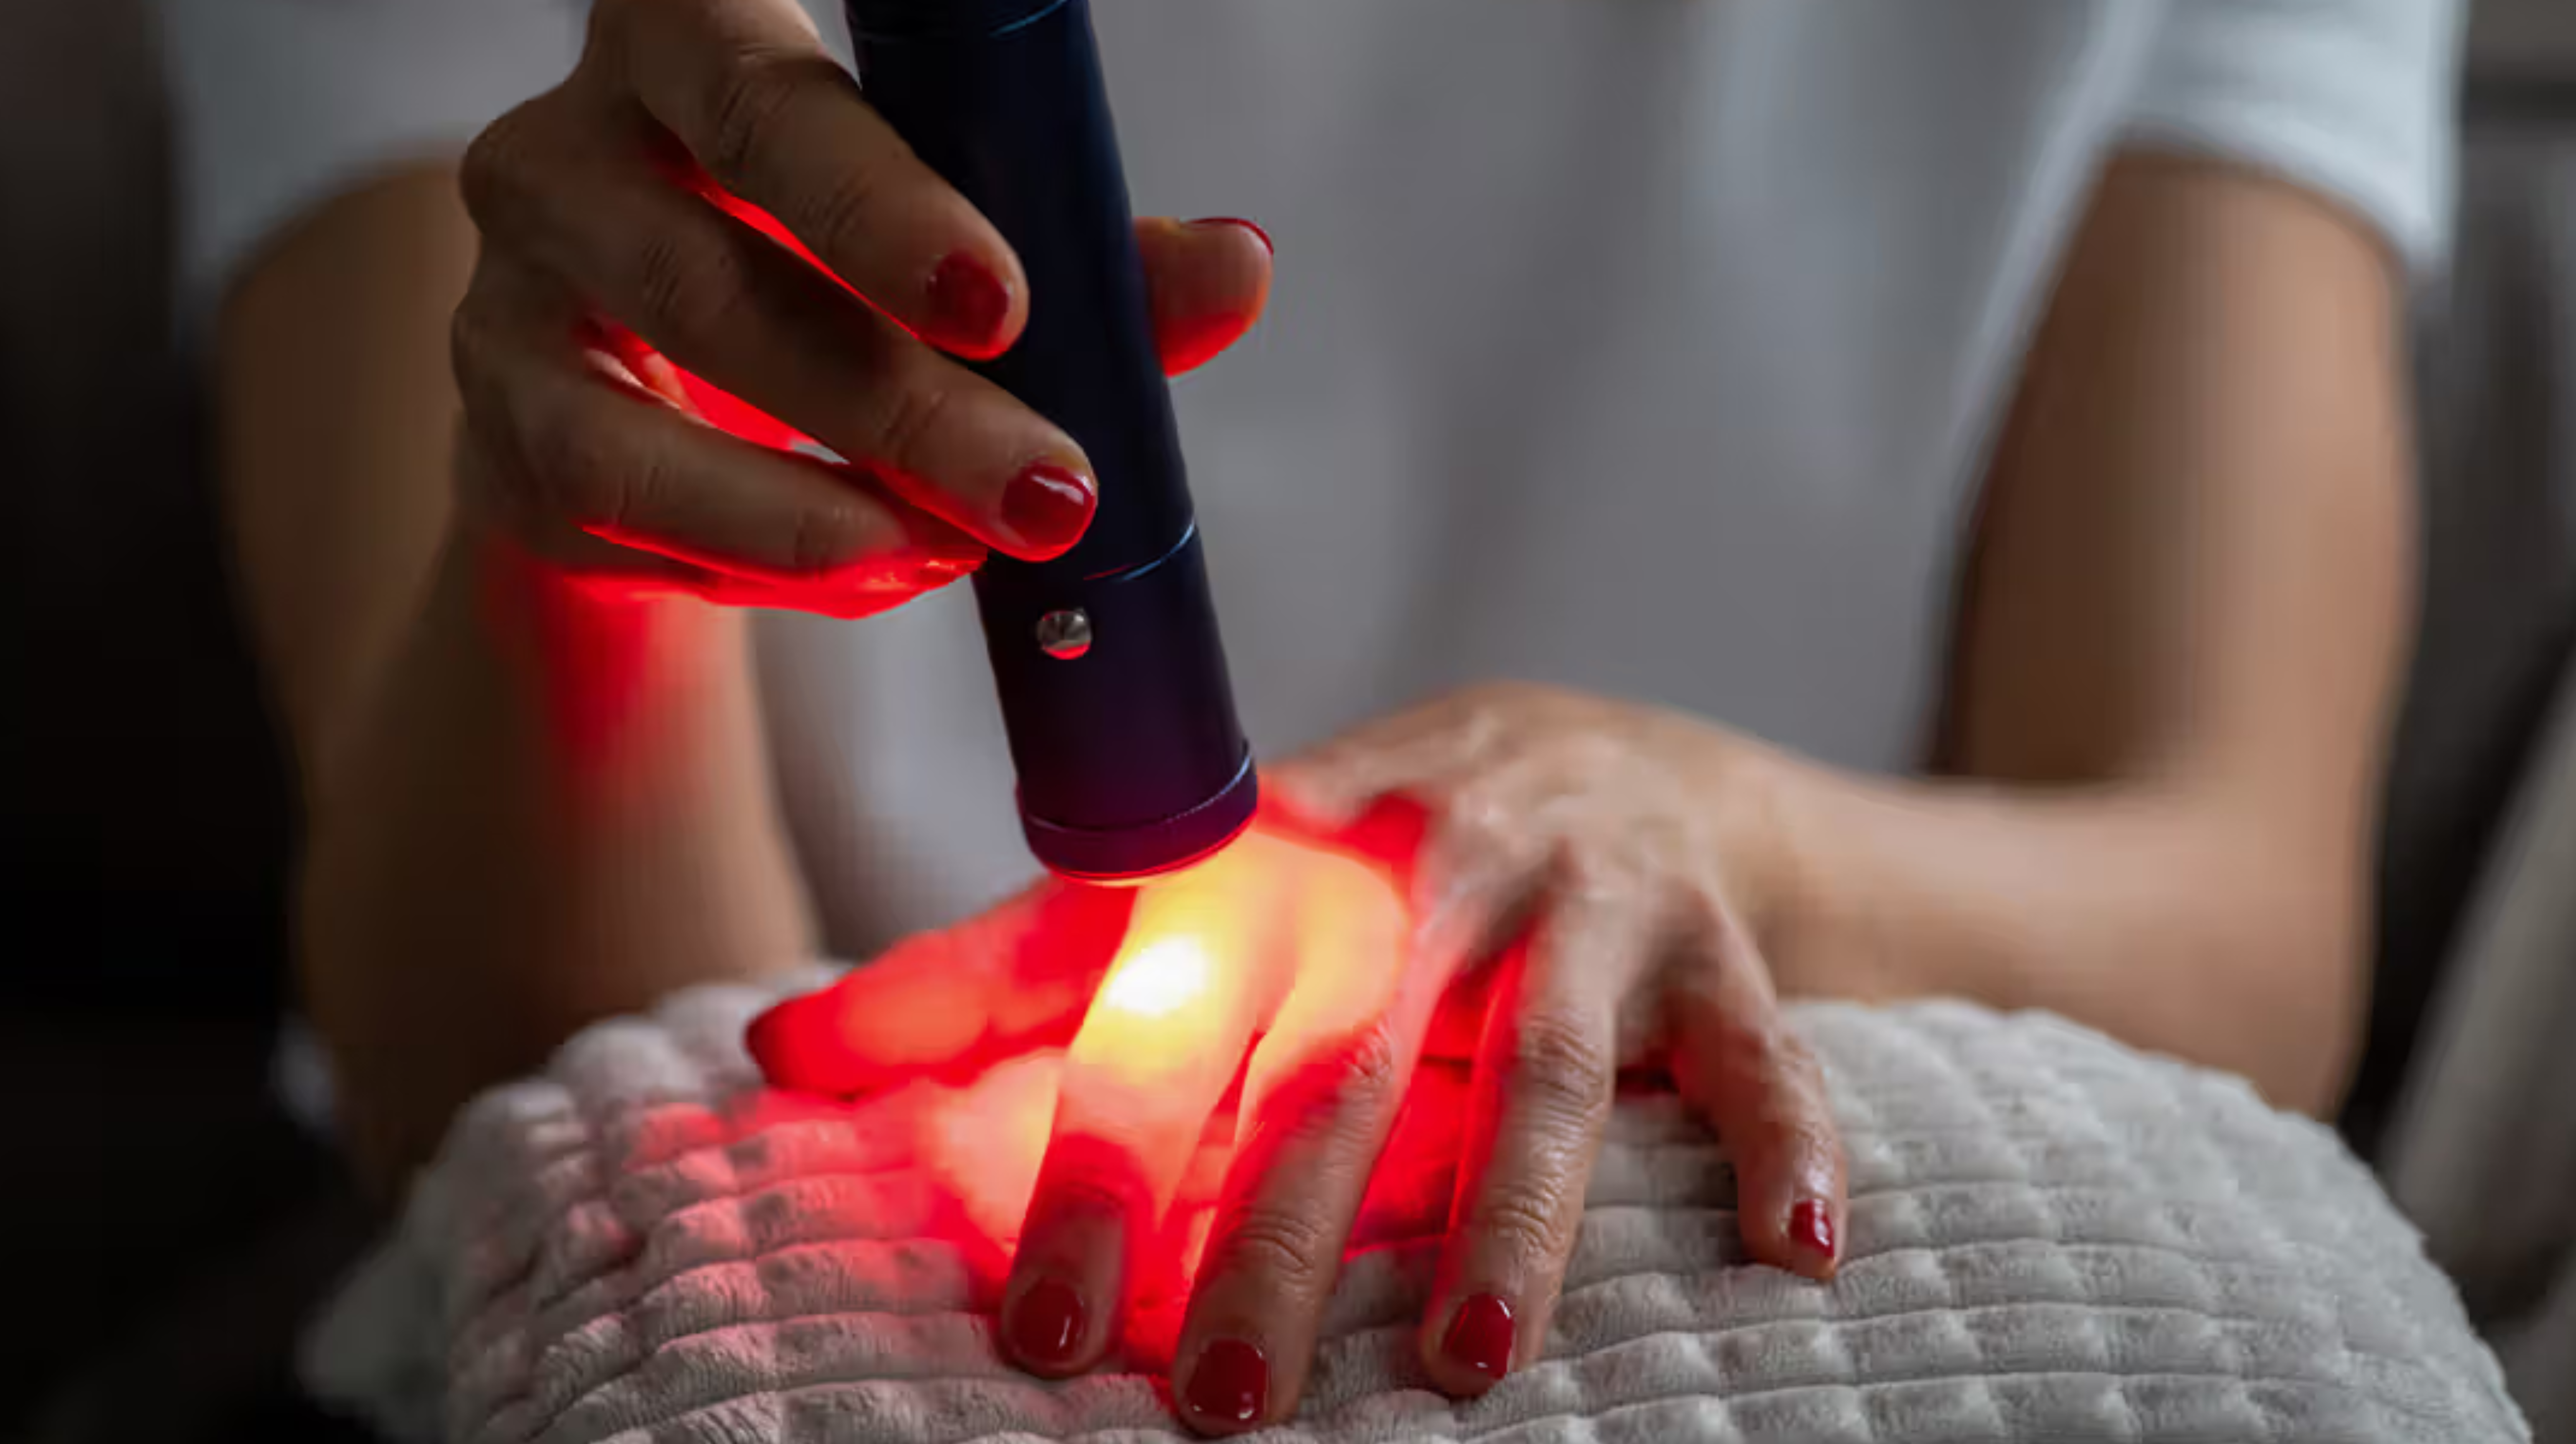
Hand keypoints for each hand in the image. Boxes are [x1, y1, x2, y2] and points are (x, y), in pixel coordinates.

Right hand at [450, 0, 1273, 614]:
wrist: (657, 378)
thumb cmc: (824, 265)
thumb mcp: (952, 243)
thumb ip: (1090, 256)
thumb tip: (1231, 272)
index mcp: (683, 44)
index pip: (758, 91)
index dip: (877, 199)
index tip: (1006, 302)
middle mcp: (560, 151)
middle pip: (718, 272)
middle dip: (903, 403)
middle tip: (1048, 488)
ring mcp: (506, 301)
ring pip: (638, 424)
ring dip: (812, 508)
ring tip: (954, 551)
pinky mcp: (498, 437)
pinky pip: (618, 520)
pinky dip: (756, 561)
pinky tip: (868, 570)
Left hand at [749, 682, 1848, 1433]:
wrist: (1614, 741)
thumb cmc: (1358, 848)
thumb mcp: (1190, 882)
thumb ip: (1001, 969)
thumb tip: (779, 1050)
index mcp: (1273, 851)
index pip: (1162, 1007)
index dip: (1095, 1157)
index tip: (1041, 1319)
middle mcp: (1423, 864)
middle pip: (1334, 1066)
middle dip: (1271, 1235)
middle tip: (1213, 1401)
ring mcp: (1583, 900)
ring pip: (1537, 1069)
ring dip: (1511, 1220)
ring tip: (1463, 1364)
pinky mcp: (1716, 942)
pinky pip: (1759, 1049)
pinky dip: (1785, 1139)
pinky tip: (1797, 1254)